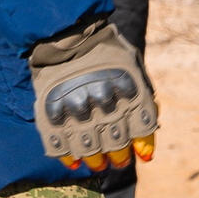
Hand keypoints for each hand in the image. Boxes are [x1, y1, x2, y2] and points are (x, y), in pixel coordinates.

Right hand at [27, 20, 157, 170]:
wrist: (65, 33)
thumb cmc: (105, 54)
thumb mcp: (132, 67)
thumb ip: (143, 99)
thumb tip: (148, 139)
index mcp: (126, 85)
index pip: (142, 126)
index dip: (142, 144)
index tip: (141, 154)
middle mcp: (102, 98)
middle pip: (115, 142)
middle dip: (119, 156)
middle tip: (118, 161)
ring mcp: (75, 105)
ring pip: (89, 148)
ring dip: (96, 160)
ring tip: (99, 164)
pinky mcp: (50, 110)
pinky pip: (59, 143)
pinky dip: (67, 157)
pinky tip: (74, 163)